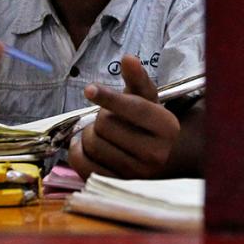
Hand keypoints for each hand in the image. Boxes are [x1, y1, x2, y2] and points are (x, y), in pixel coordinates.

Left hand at [68, 55, 179, 178]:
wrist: (161, 159)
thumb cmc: (149, 124)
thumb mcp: (148, 100)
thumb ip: (138, 79)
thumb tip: (128, 58)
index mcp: (167, 127)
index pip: (134, 109)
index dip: (109, 97)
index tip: (89, 89)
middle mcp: (156, 153)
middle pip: (106, 124)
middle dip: (101, 116)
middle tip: (108, 119)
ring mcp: (136, 174)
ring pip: (93, 143)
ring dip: (89, 133)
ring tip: (101, 133)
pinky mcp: (116, 186)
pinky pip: (82, 164)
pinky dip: (76, 151)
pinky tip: (84, 145)